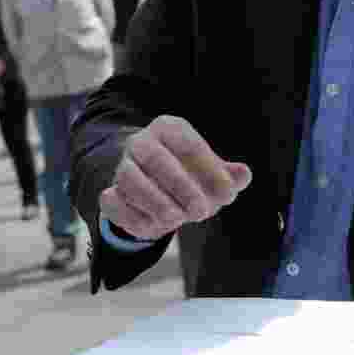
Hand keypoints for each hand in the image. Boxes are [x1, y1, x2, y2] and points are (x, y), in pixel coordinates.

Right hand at [99, 115, 251, 240]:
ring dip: (158, 204)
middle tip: (202, 212)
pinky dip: (135, 218)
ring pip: (131, 181)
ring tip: (178, 220)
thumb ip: (229, 176)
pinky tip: (156, 226)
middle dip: (182, 188)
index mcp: (170, 129)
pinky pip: (115, 204)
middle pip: (157, 160)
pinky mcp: (109, 194)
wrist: (152, 189)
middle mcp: (142, 143)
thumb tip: (244, 175)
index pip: (190, 145)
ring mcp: (122, 167)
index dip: (211, 170)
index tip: (228, 194)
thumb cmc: (188, 177)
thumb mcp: (211, 174)